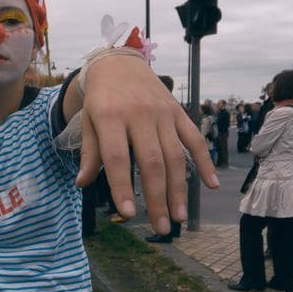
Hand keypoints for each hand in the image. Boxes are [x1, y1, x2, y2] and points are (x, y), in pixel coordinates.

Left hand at [76, 55, 218, 234]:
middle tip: (162, 227)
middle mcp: (138, 114)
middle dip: (158, 198)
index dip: (123, 186)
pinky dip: (204, 161)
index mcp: (110, 116)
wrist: (119, 63)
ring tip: (179, 217)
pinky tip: (210, 184)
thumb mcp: (88, 121)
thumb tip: (82, 184)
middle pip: (152, 162)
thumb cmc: (100, 99)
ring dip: (179, 189)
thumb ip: (90, 153)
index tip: (127, 214)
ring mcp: (162, 113)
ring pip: (175, 155)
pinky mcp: (178, 112)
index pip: (117, 157)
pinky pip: (194, 138)